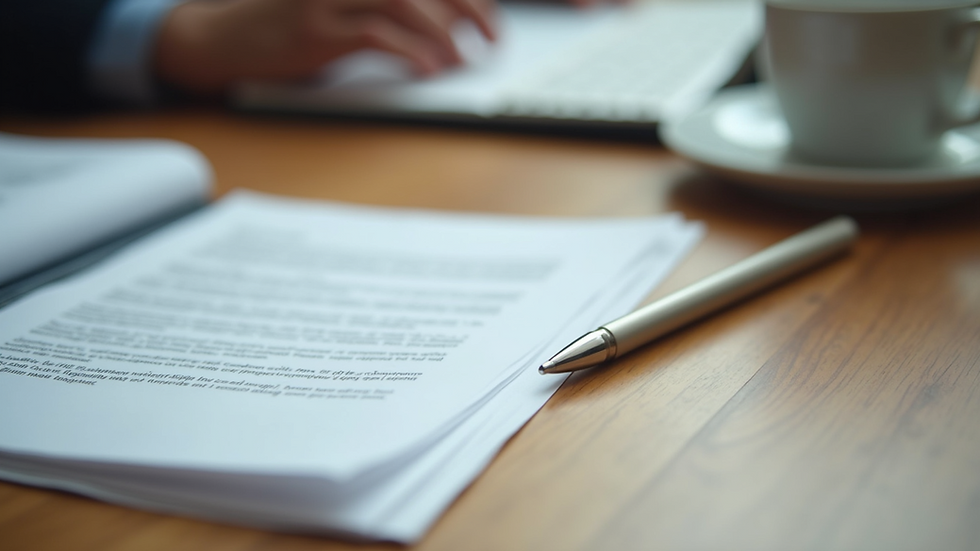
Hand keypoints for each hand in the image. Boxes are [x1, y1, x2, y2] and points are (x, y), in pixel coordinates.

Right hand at [154, 0, 496, 94]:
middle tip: (491, 37)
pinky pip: (372, 34)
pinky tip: (427, 68)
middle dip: (465, 6)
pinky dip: (407, 50)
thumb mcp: (340, 9)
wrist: (223, 38)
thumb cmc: (289, 27)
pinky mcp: (314, 30)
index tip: (489, 16)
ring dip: (441, 31)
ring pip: (401, 2)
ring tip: (462, 58)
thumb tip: (445, 28)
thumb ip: (385, 12)